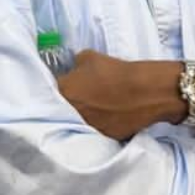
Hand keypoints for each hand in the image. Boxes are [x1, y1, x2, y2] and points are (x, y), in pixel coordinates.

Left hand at [57, 50, 181, 141]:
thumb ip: (74, 64)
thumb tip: (73, 69)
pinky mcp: (100, 138)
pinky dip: (96, 123)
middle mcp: (69, 113)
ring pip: (75, 121)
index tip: (67, 84)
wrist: (145, 92)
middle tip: (81, 95)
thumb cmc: (116, 71)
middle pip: (61, 108)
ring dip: (81, 114)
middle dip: (68, 102)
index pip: (49, 89)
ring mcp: (84, 128)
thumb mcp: (89, 56)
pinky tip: (105, 115)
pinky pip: (91, 130)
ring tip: (94, 106)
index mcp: (63, 91)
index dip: (58, 86)